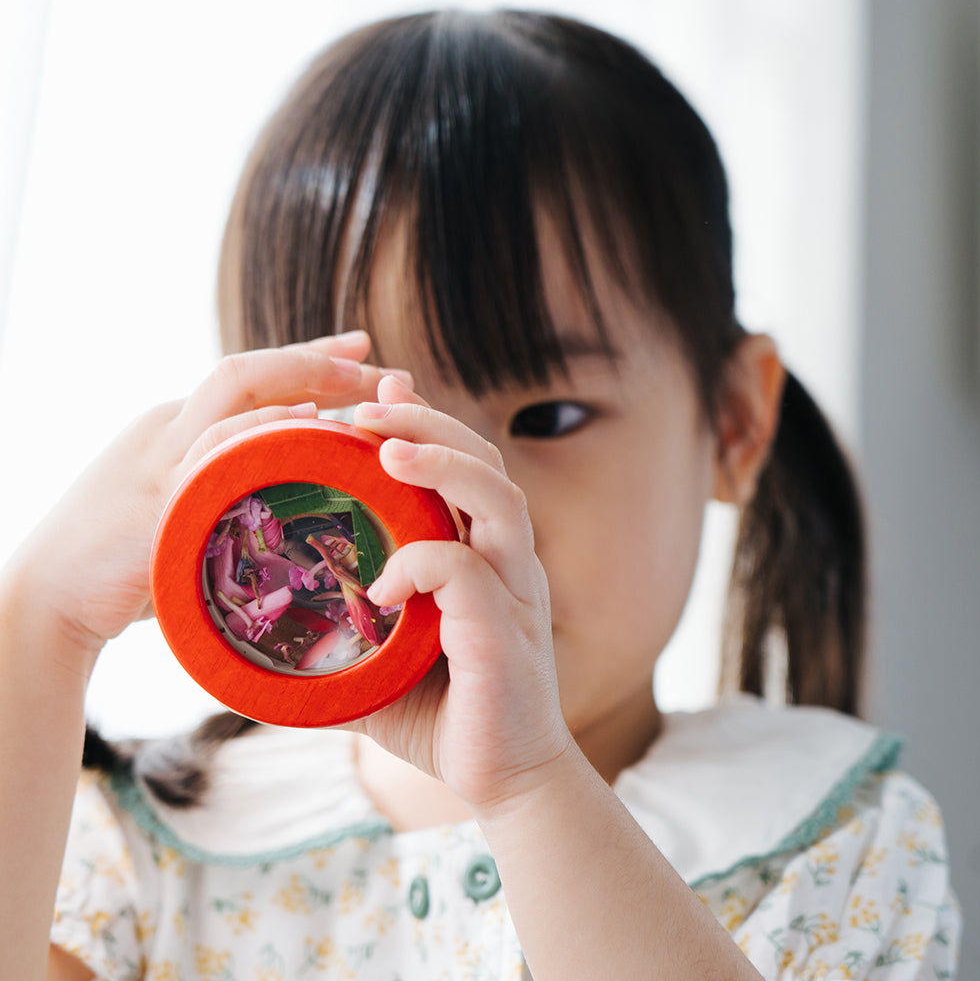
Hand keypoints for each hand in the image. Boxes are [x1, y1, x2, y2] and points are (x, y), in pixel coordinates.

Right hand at [6, 332, 401, 664]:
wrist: (48, 596)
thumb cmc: (121, 562)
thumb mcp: (179, 508)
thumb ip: (224, 484)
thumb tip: (286, 470)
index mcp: (175, 428)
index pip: (249, 377)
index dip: (308, 357)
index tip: (362, 345)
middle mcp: (168, 428)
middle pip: (246, 369)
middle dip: (319, 361)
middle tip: (381, 365)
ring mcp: (159, 457)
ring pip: (232, 392)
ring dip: (305, 383)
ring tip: (366, 386)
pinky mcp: (155, 498)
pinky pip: (215, 450)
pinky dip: (264, 432)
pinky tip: (309, 428)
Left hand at [351, 377, 571, 813]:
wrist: (505, 780)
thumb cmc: (441, 712)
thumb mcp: (382, 656)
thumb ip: (344, 627)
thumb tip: (265, 625)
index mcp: (484, 554)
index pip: (465, 467)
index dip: (425, 424)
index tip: (375, 397)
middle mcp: (508, 561)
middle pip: (485, 462)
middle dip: (428, 424)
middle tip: (365, 410)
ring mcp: (515, 593)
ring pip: (498, 498)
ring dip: (441, 464)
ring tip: (384, 448)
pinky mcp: (507, 635)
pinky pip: (470, 575)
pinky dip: (424, 566)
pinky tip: (382, 587)